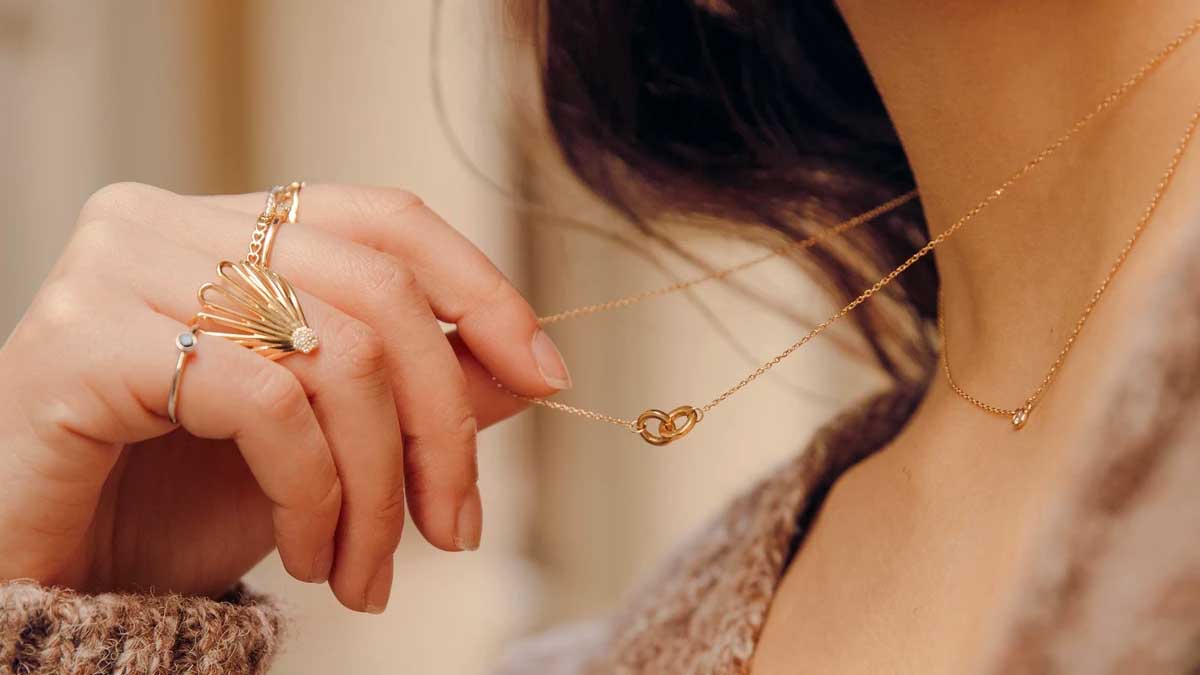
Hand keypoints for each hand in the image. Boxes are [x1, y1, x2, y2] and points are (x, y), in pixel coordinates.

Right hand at [0, 182, 569, 612]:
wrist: (55, 578)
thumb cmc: (178, 502)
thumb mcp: (326, 439)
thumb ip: (416, 388)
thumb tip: (523, 367)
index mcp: (231, 224)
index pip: (387, 221)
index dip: (481, 290)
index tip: (544, 372)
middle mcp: (169, 223)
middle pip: (378, 295)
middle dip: (440, 427)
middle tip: (454, 528)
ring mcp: (118, 272)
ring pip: (333, 353)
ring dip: (375, 486)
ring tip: (366, 570)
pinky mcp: (81, 342)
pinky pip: (264, 403)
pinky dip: (312, 493)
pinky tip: (304, 554)